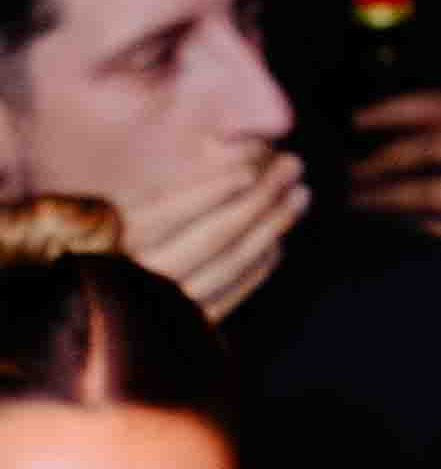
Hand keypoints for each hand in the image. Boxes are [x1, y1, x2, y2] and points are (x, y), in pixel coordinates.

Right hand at [122, 138, 309, 320]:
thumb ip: (163, 175)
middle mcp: (137, 274)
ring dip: (273, 226)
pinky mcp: (186, 324)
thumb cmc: (119, 225)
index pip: (171, 213)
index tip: (252, 167)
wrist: (112, 309)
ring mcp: (163, 304)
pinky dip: (260, 264)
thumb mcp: (127, 194)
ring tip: (300, 193)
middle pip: (214, 236)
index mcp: (116, 239)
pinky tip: (278, 238)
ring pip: (231, 263)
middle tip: (293, 164)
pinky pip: (233, 293)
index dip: (214, 189)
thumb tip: (218, 144)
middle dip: (260, 198)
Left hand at [347, 89, 440, 258]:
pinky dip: (414, 229)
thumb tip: (370, 119)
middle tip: (348, 173)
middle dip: (381, 161)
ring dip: (386, 198)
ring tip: (357, 202)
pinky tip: (388, 229)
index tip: (355, 121)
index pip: (438, 107)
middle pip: (430, 148)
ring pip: (433, 192)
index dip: (391, 112)